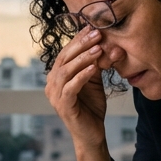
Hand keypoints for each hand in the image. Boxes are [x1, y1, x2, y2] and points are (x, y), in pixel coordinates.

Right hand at [44, 26, 113, 149]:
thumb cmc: (91, 107)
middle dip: (81, 45)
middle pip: (64, 59)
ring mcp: (55, 95)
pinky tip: (93, 68)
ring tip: (98, 49)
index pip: (66, 52)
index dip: (78, 39)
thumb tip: (109, 45)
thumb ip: (96, 64)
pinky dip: (81, 76)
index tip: (93, 27)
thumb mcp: (94, 80)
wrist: (92, 133)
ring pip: (65, 71)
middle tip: (97, 34)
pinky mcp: (63, 106)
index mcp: (57, 75)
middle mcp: (51, 83)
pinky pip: (70, 88)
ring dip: (82, 58)